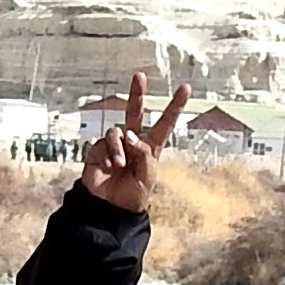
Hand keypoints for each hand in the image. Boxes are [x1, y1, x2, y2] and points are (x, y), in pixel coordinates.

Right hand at [77, 69, 191, 214]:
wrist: (109, 208)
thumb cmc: (132, 195)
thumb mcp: (147, 178)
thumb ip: (144, 155)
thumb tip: (129, 135)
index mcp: (150, 147)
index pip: (164, 123)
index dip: (175, 106)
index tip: (185, 88)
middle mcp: (132, 141)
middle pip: (135, 111)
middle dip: (137, 93)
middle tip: (139, 76)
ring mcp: (115, 144)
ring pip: (119, 131)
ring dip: (121, 147)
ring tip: (121, 165)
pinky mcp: (99, 149)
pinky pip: (105, 141)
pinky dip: (111, 153)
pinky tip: (111, 166)